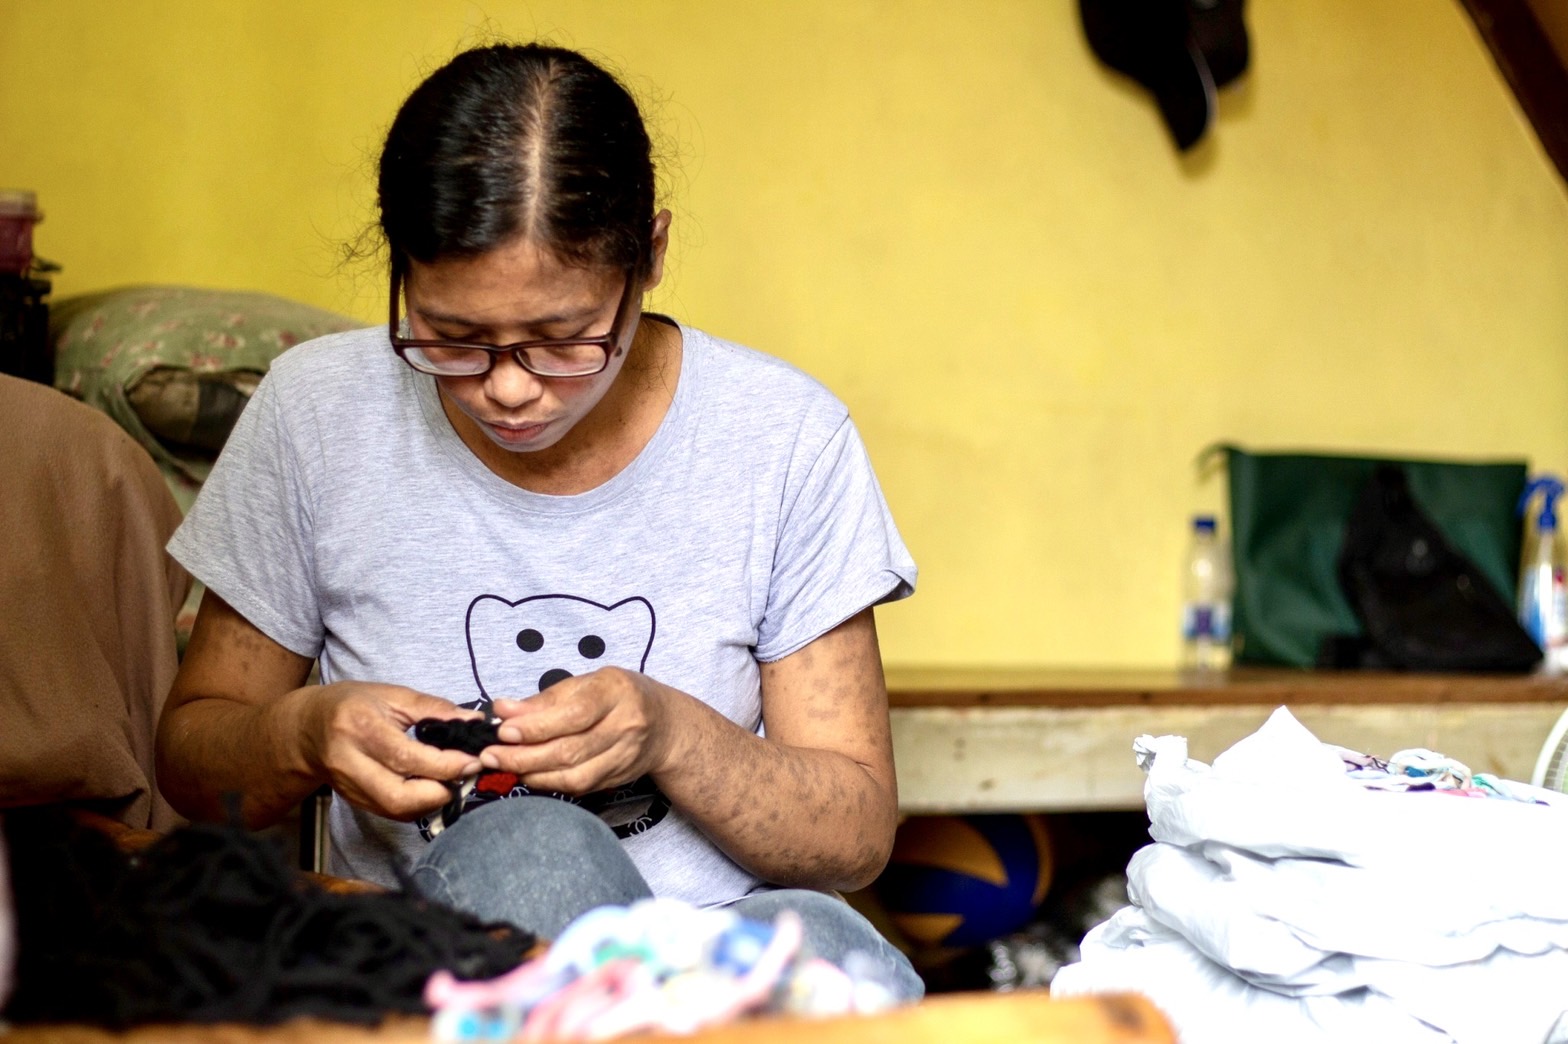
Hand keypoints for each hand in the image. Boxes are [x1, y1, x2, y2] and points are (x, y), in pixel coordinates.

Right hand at [302, 681, 484, 820]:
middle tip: (465, 775)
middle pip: (398, 796)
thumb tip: (474, 721)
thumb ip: (434, 708)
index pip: (406, 757)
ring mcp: (349, 787)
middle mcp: (350, 762)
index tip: (473, 761)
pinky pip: (392, 812)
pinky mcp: (354, 802)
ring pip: (396, 810)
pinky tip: (432, 788)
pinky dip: (418, 805)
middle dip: (439, 792)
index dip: (445, 764)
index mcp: (359, 727)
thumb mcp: (391, 695)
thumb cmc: (352, 705)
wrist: (306, 729)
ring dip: (432, 801)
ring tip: (451, 780)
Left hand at [483, 667, 675, 794]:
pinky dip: (549, 783)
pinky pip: (580, 787)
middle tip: (490, 756)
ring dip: (533, 774)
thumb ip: (545, 699)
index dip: (537, 726)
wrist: (665, 726)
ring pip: (575, 775)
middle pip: (571, 749)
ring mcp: (625, 756)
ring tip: (503, 767)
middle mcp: (626, 725)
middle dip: (524, 756)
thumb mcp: (586, 683)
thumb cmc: (618, 696)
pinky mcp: (618, 778)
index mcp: (617, 691)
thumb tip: (503, 710)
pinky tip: (528, 775)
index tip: (503, 730)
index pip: (575, 714)